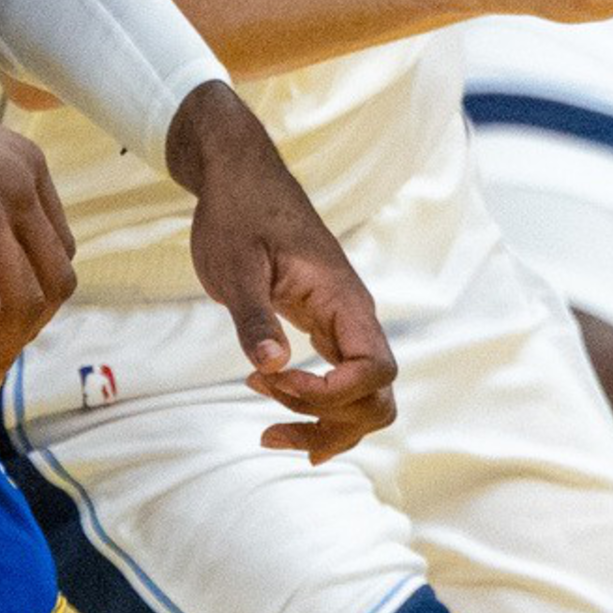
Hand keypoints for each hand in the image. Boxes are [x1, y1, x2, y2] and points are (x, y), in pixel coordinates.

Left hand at [166, 82, 394, 459]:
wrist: (239, 177)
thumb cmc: (238, 214)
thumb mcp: (235, 265)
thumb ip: (254, 316)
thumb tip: (272, 366)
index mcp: (343, 298)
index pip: (374, 370)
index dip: (329, 392)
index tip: (272, 379)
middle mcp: (355, 317)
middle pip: (378, 398)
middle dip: (329, 421)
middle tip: (263, 404)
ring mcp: (343, 325)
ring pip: (364, 400)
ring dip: (325, 427)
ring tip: (268, 434)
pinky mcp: (326, 329)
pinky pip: (343, 384)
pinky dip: (320, 412)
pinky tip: (285, 426)